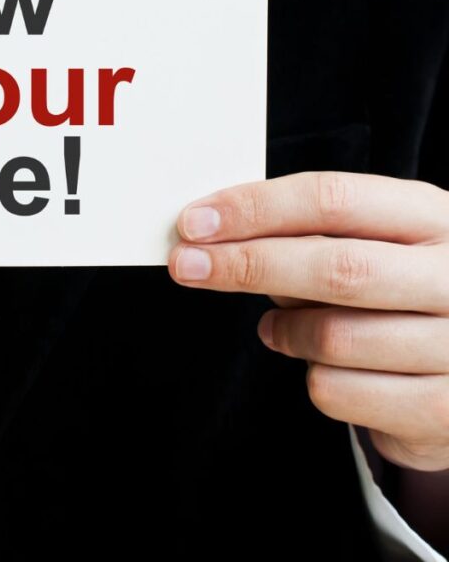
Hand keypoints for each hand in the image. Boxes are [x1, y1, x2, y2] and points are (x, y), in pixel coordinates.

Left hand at [168, 171, 448, 471]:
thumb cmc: (401, 293)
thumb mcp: (374, 245)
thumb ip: (308, 237)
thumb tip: (215, 236)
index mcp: (435, 217)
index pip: (335, 199)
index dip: (256, 208)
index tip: (195, 221)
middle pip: (335, 266)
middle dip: (246, 265)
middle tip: (186, 265)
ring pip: (332, 337)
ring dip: (284, 331)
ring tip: (277, 327)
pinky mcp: (442, 410)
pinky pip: (338, 392)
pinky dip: (311, 378)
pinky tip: (321, 365)